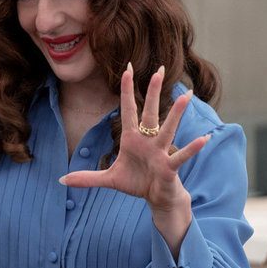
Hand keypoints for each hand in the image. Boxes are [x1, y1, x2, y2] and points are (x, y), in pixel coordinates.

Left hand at [60, 64, 209, 254]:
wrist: (155, 198)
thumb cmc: (136, 183)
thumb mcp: (108, 179)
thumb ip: (87, 177)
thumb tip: (62, 179)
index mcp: (132, 139)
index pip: (128, 110)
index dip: (126, 91)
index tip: (127, 69)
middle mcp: (147, 141)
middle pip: (150, 112)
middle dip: (153, 92)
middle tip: (160, 69)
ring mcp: (160, 152)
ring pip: (167, 129)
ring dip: (176, 113)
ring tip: (186, 95)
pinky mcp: (169, 167)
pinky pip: (181, 156)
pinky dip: (192, 148)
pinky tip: (204, 138)